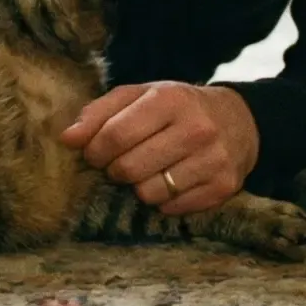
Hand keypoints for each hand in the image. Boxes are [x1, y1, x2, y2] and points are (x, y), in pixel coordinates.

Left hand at [60, 82, 259, 215]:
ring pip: (149, 194)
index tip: (94, 154)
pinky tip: (171, 182)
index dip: (95, 151)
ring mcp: (213, 159)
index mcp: (170, 100)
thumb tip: (66, 139)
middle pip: (129, 168)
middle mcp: (196, 128)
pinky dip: (164, 201)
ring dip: (139, 188)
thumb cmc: (177, 108)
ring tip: (148, 172)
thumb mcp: (140, 97)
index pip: (115, 134)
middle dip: (115, 171)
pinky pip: (173, 208)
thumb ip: (99, 113)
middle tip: (120, 165)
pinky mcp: (224, 186)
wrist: (238, 121)